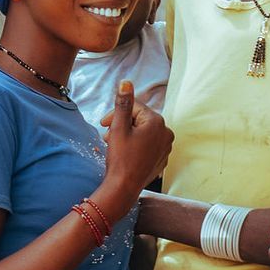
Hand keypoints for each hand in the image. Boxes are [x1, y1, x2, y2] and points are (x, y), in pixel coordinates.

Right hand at [102, 81, 172, 207]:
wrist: (124, 187)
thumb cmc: (121, 158)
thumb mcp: (119, 128)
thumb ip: (123, 103)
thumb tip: (126, 82)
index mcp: (157, 122)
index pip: (134, 107)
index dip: (116, 113)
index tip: (103, 124)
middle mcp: (166, 132)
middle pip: (139, 119)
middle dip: (121, 125)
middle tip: (106, 135)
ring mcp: (166, 147)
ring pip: (143, 132)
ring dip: (127, 135)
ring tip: (114, 145)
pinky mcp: (162, 158)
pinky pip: (148, 145)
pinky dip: (136, 146)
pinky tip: (125, 154)